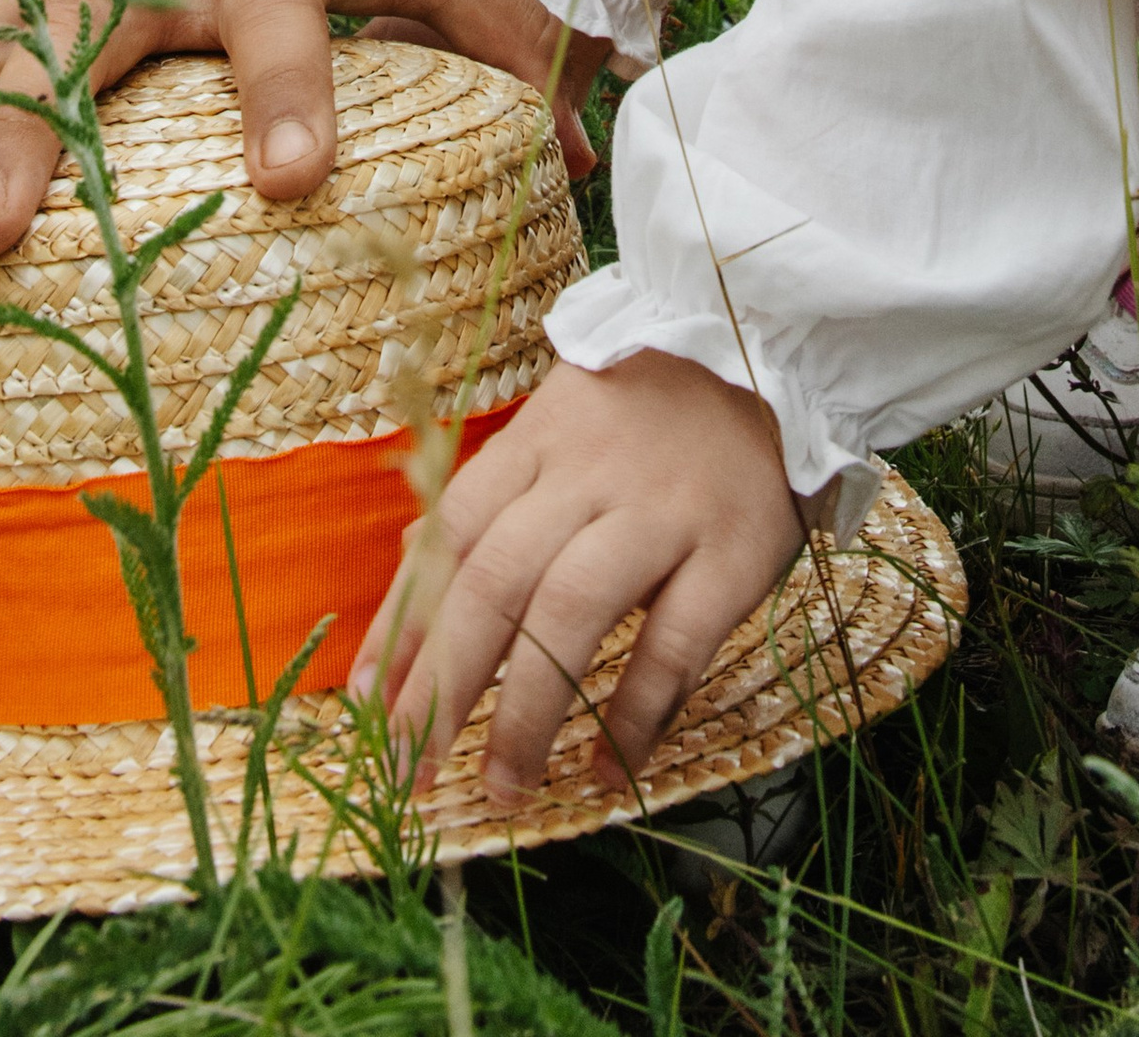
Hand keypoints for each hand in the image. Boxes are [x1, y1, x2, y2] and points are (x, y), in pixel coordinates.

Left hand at [354, 350, 816, 799]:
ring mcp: (660, 513)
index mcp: (538, 442)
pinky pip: (674, 645)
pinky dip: (634, 715)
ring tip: (501, 787)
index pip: (451, 533)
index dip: (404, 619)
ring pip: (571, 612)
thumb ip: (491, 493)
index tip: (366, 701)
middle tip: (410, 770)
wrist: (771, 352)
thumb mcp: (559, 424)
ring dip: (527, 711)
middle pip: (495, 580)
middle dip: (443, 683)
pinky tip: (604, 771)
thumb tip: (412, 560)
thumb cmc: (650, 409)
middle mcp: (588, 476)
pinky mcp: (731, 553)